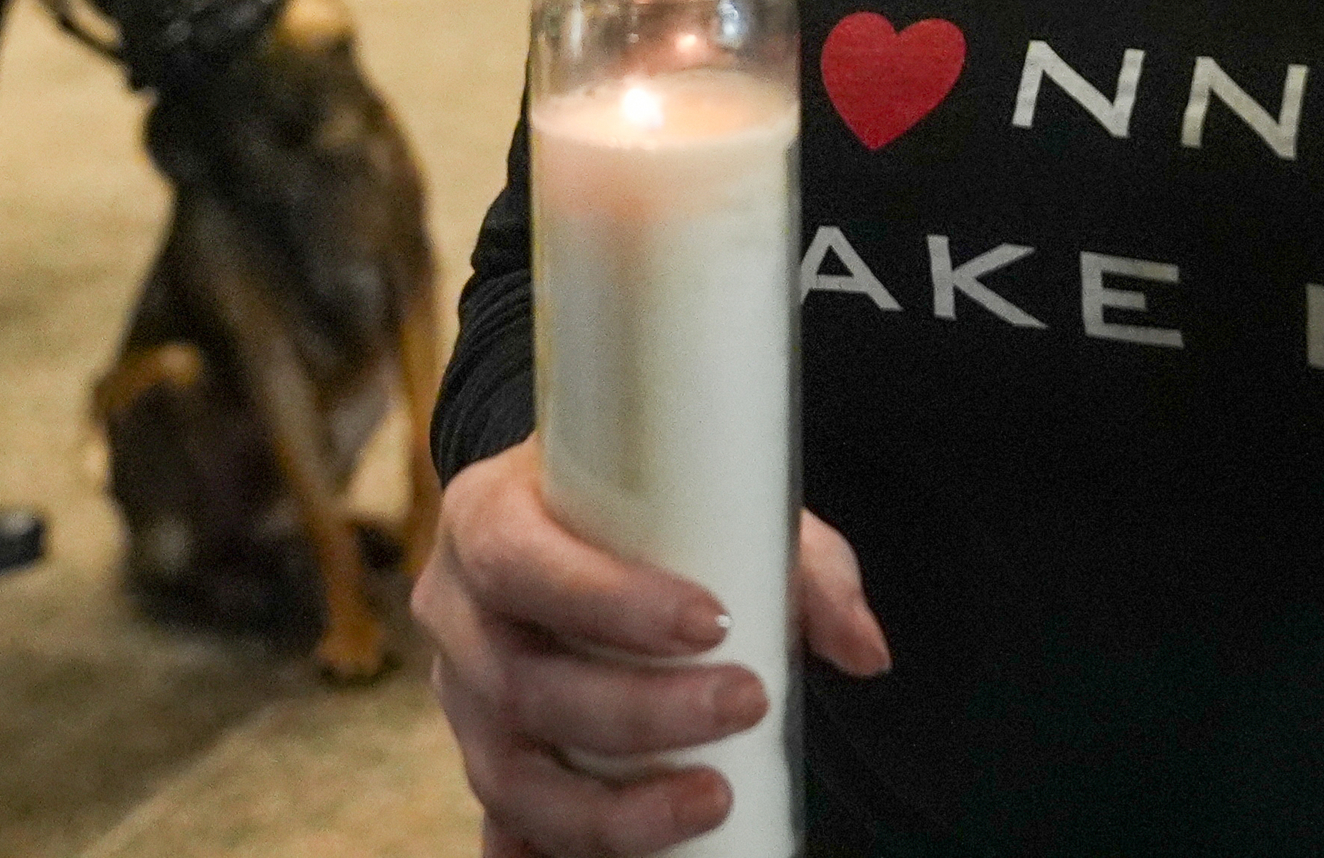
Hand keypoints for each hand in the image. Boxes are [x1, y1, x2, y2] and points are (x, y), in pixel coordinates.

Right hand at [417, 441, 887, 857]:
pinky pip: (507, 833)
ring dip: (613, 809)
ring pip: (512, 778)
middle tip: (747, 701)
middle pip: (525, 684)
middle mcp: (457, 613)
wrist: (570, 526)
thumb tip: (866, 651)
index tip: (712, 622)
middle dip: (641, 711)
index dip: (610, 602)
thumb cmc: (648, 510)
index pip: (526, 563)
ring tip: (714, 798)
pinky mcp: (484, 764)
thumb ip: (802, 567)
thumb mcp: (716, 499)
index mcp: (487, 519)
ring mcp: (461, 700)